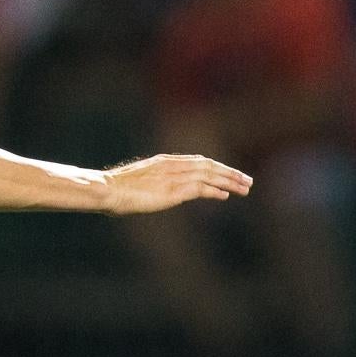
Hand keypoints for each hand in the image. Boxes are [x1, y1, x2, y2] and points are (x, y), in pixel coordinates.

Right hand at [98, 154, 252, 214]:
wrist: (108, 190)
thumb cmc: (117, 189)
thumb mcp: (139, 181)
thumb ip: (154, 183)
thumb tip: (158, 190)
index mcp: (165, 161)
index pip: (199, 161)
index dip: (217, 167)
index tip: (230, 174)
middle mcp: (173, 165)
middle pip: (209, 165)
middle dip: (230, 173)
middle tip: (247, 181)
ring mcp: (173, 176)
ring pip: (209, 175)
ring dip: (229, 181)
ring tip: (245, 188)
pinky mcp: (173, 190)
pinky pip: (200, 188)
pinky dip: (215, 190)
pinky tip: (226, 195)